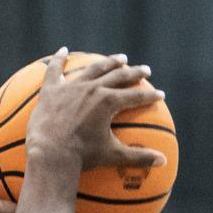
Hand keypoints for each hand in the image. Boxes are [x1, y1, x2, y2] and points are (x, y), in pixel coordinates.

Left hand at [24, 51, 167, 174]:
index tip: (160, 95)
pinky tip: (63, 50)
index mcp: (109, 102)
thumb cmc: (81, 156)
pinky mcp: (52, 90)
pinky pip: (55, 70)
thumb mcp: (112, 156)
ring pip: (94, 69)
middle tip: (145, 71)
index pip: (135, 96)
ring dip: (109, 62)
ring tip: (120, 59)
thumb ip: (138, 157)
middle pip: (119, 76)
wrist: (49, 153)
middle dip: (135, 73)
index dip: (150, 96)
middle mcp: (93, 88)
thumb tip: (163, 162)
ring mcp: (71, 87)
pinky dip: (59, 59)